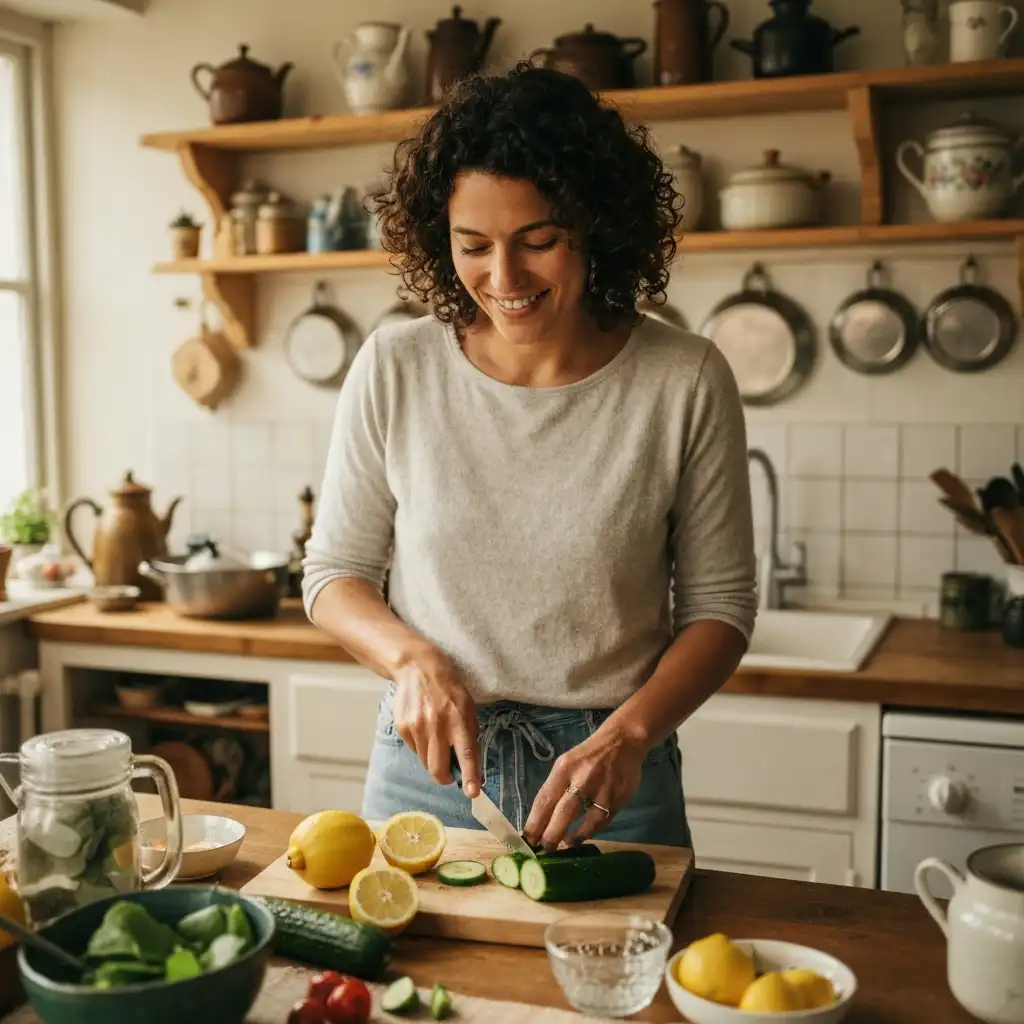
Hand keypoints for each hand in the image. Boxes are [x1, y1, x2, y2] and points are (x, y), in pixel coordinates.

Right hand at [392, 646, 480, 796]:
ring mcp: (417, 726)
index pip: (466, 753)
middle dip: (445, 777)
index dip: (470, 775)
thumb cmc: (449, 688)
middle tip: (449, 774)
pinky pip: (414, 750)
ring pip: (425, 762)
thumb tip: (469, 764)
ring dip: (433, 759)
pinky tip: (423, 728)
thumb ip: (469, 734)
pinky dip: (421, 746)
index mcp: (459, 719)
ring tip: (436, 739)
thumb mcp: (468, 706)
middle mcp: (437, 725)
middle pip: (438, 768)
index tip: (473, 792)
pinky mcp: (402, 727)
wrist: (417, 668)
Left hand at [523, 725, 647, 850]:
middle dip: (551, 835)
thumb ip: (556, 788)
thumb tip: (541, 819)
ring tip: (564, 845)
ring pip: (586, 821)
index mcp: (564, 768)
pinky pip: (602, 821)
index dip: (534, 822)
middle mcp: (582, 778)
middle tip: (544, 849)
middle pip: (563, 813)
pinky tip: (583, 837)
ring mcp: (602, 789)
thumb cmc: (588, 755)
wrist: (622, 741)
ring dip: (572, 837)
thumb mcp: (566, 764)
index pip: (544, 799)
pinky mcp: (618, 798)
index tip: (526, 840)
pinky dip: (590, 832)